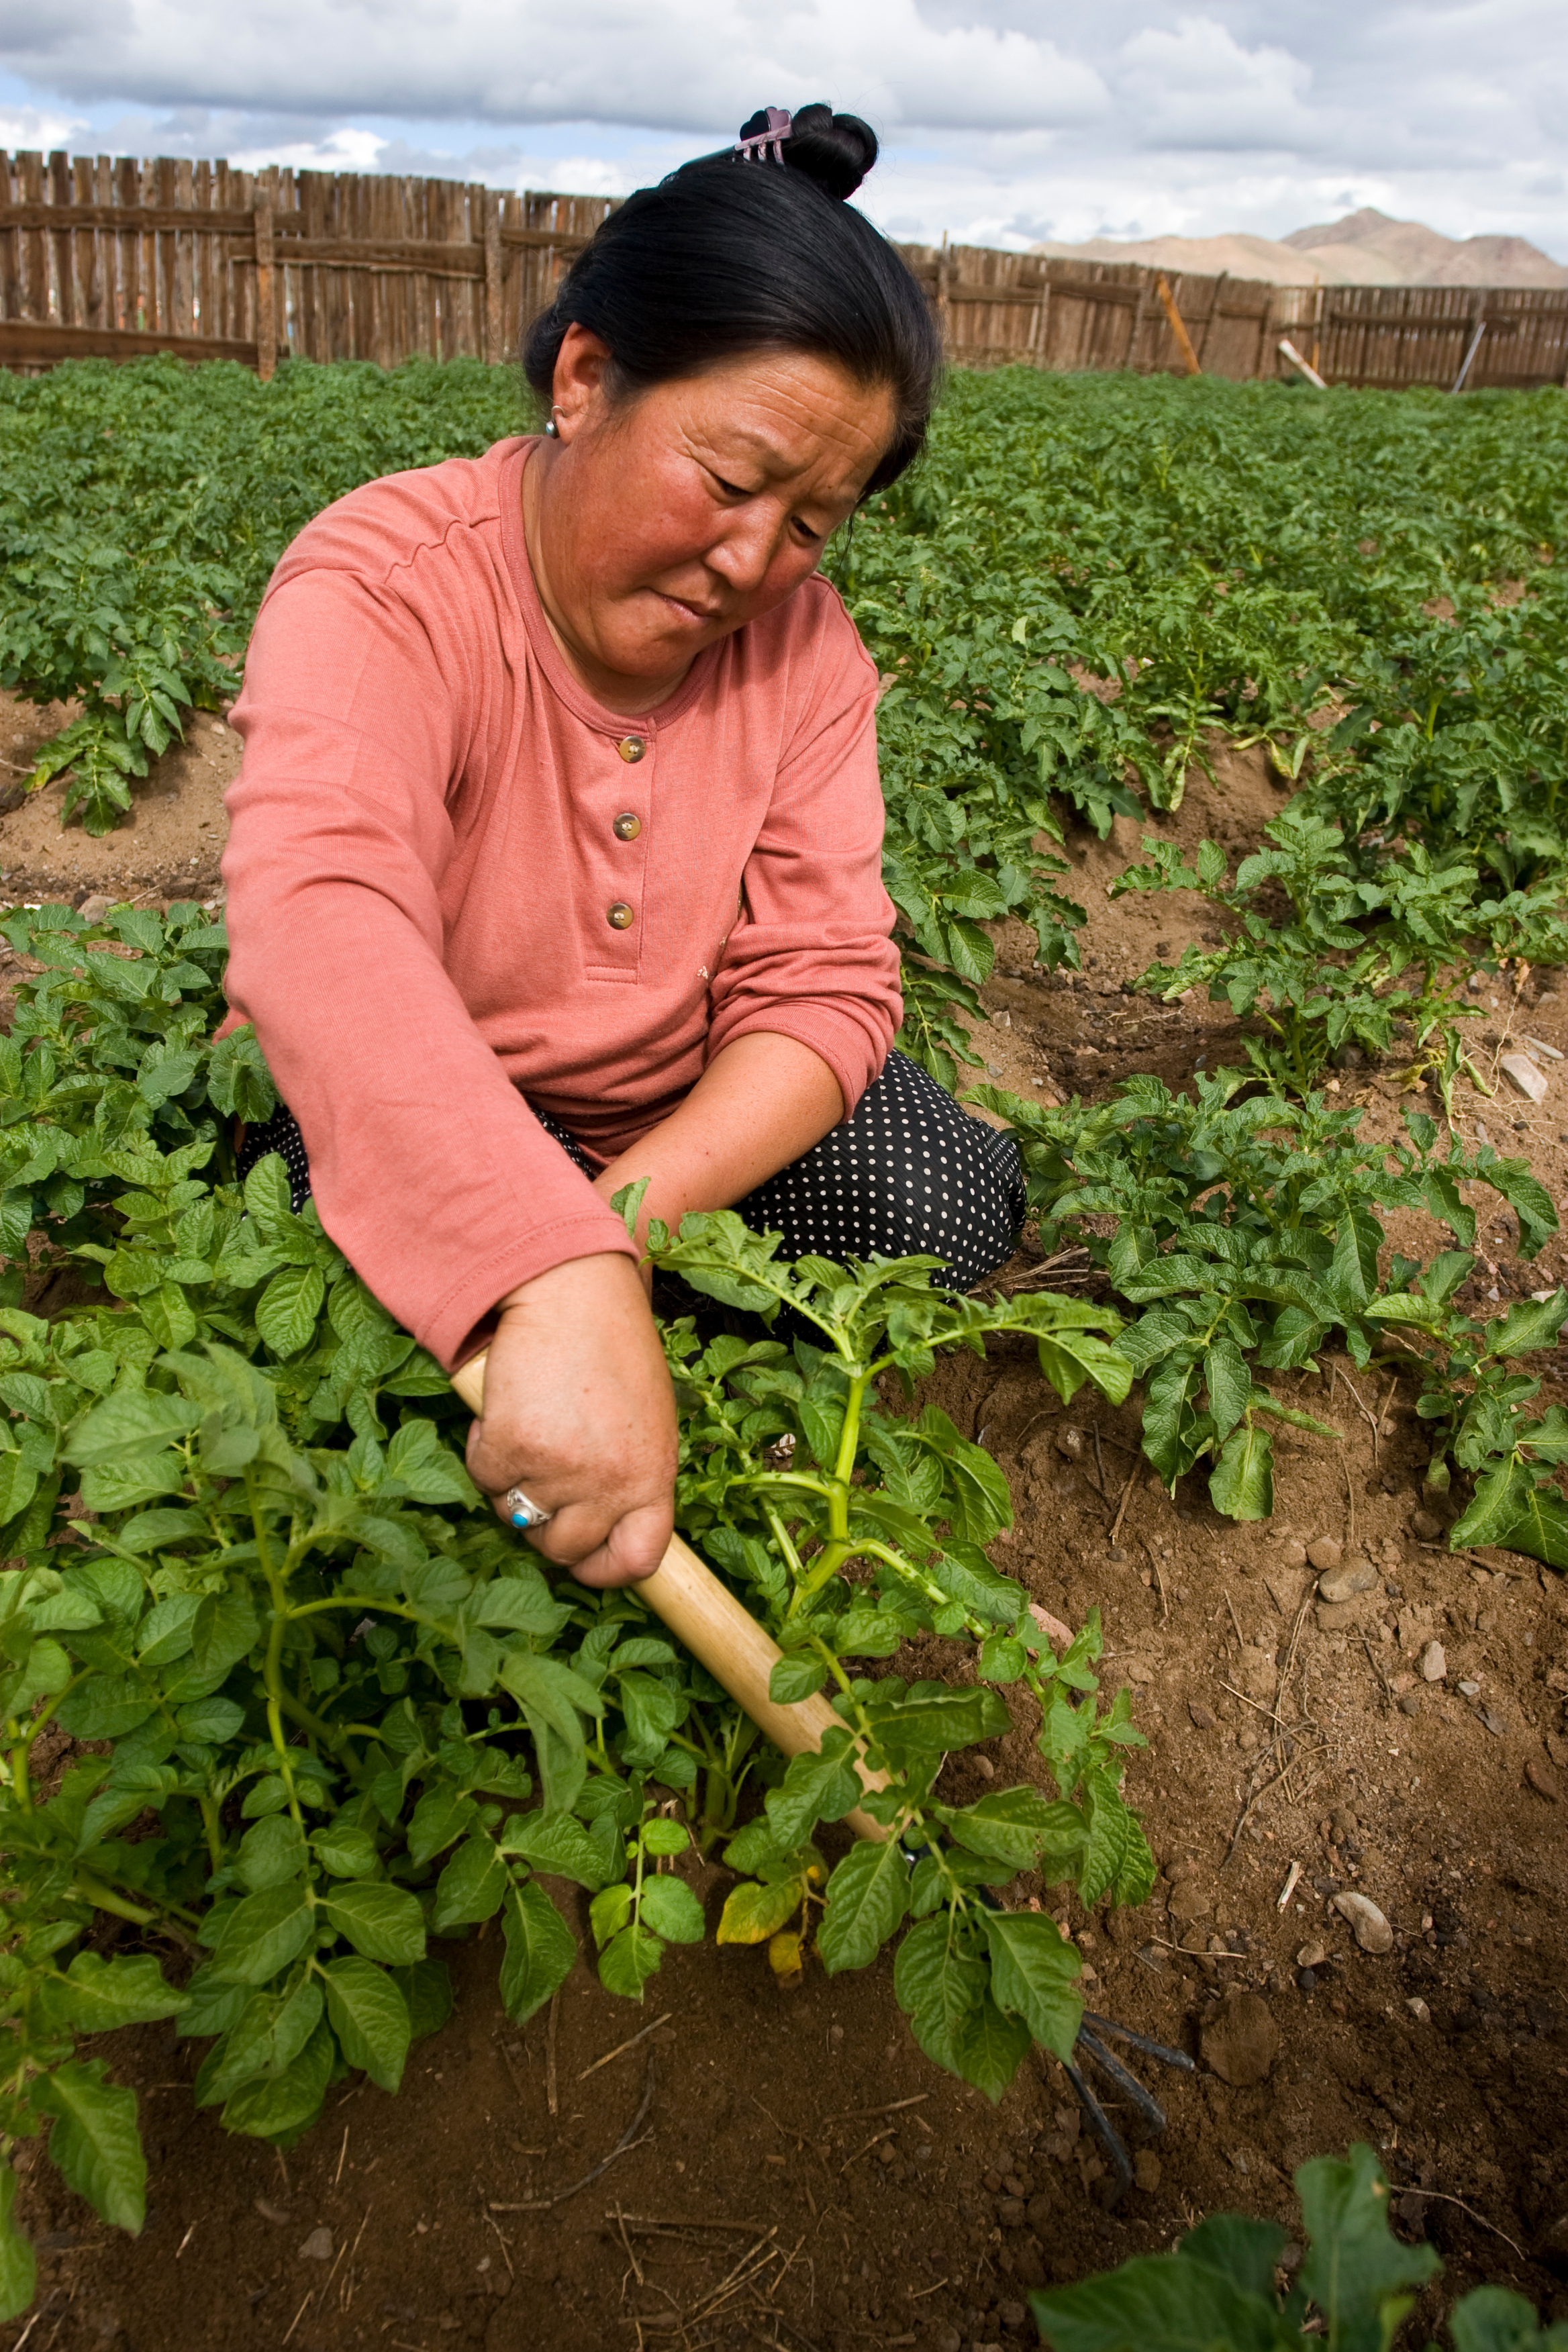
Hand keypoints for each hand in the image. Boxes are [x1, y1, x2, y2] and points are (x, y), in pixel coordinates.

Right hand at [465, 1253, 676, 1587]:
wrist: (572, 1292)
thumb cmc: (609, 1346)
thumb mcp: (645, 1418)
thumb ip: (630, 1473)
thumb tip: (599, 1522)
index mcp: (653, 1475)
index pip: (639, 1559)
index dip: (604, 1570)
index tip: (582, 1557)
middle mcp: (613, 1481)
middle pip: (564, 1549)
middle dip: (543, 1524)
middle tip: (540, 1477)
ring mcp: (563, 1469)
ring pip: (516, 1515)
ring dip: (511, 1482)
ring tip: (528, 1427)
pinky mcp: (514, 1446)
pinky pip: (484, 1477)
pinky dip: (484, 1449)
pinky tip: (504, 1410)